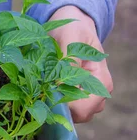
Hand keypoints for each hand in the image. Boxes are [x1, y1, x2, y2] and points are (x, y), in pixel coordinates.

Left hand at [48, 6, 112, 122]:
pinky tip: (44, 88)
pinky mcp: (78, 93)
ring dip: (55, 104)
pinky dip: (54, 101)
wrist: (73, 24)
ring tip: (41, 87)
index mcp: (100, 80)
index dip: (62, 106)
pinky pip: (67, 108)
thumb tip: (59, 83)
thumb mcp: (68, 38)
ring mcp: (89, 94)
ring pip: (73, 115)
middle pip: (79, 116)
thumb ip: (66, 60)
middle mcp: (98, 91)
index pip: (83, 109)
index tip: (42, 93)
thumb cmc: (71, 29)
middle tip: (38, 90)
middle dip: (57, 107)